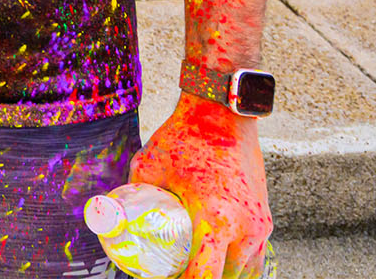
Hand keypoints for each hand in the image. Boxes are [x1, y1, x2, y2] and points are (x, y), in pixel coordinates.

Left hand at [129, 93, 271, 278]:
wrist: (223, 112)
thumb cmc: (183, 137)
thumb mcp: (147, 166)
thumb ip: (130, 195)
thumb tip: (110, 219)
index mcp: (215, 219)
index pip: (205, 277)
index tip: (166, 278)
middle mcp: (244, 229)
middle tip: (176, 272)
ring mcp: (260, 226)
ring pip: (245, 272)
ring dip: (221, 274)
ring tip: (192, 266)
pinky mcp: (266, 219)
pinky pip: (255, 256)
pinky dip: (236, 265)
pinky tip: (214, 261)